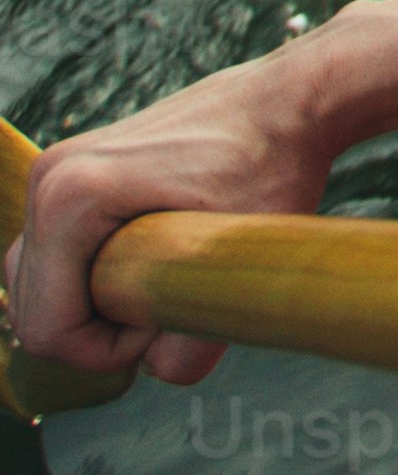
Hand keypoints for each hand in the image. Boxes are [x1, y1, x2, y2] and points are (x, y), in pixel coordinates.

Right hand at [7, 59, 341, 386]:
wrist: (288, 102)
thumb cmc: (272, 167)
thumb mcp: (240, 263)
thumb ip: (195, 339)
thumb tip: (157, 371)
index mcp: (71, 198)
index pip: (47, 329)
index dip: (107, 352)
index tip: (169, 321)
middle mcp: (49, 180)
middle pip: (32, 311)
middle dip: (97, 331)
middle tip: (169, 303)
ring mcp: (56, 173)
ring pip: (40, 285)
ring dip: (94, 306)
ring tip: (162, 281)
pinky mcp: (75, 174)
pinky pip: (58, 256)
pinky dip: (95, 276)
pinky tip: (153, 258)